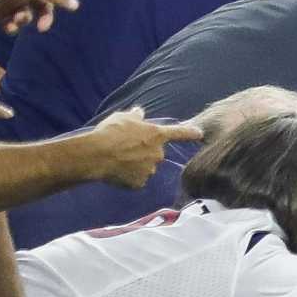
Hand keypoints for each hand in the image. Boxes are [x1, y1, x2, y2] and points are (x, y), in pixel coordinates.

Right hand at [87, 107, 202, 187]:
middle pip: (156, 153)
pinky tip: (117, 172)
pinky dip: (129, 178)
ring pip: (146, 167)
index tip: (200, 133)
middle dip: (145, 151)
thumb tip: (139, 112)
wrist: (96, 155)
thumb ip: (135, 116)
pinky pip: (136, 180)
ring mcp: (150, 170)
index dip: (190, 133)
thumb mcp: (122, 118)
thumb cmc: (110, 132)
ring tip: (118, 160)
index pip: (179, 133)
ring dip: (137, 165)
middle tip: (126, 148)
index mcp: (156, 135)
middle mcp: (158, 153)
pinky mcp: (139, 183)